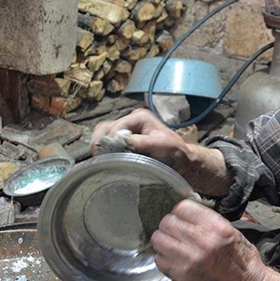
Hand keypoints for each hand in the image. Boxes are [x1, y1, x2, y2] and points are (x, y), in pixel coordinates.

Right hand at [91, 108, 230, 195]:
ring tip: (99, 159)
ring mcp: (127, 131)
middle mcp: (131, 121)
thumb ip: (138, 143)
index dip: (109, 140)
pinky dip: (104, 150)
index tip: (106, 155)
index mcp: (139, 117)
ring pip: (104, 134)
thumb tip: (117, 142)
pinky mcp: (125, 142)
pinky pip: (108, 143)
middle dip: (101, 141)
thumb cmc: (174, 153)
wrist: (182, 163)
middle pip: (106, 127)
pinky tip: (104, 160)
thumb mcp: (158, 145)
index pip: (116, 126)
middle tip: (97, 157)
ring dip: (101, 146)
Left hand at [151, 199, 265, 280]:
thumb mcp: (230, 230)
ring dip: (164, 240)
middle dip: (170, 225)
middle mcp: (202, 242)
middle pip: (167, 222)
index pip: (182, 208)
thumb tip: (183, 213)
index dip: (180, 212)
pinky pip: (159, 259)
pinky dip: (164, 258)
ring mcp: (190, 260)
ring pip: (158, 239)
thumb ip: (206, 220)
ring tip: (173, 245)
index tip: (182, 218)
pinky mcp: (181, 276)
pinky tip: (174, 259)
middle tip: (176, 232)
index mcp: (216, 227)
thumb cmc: (241, 259)